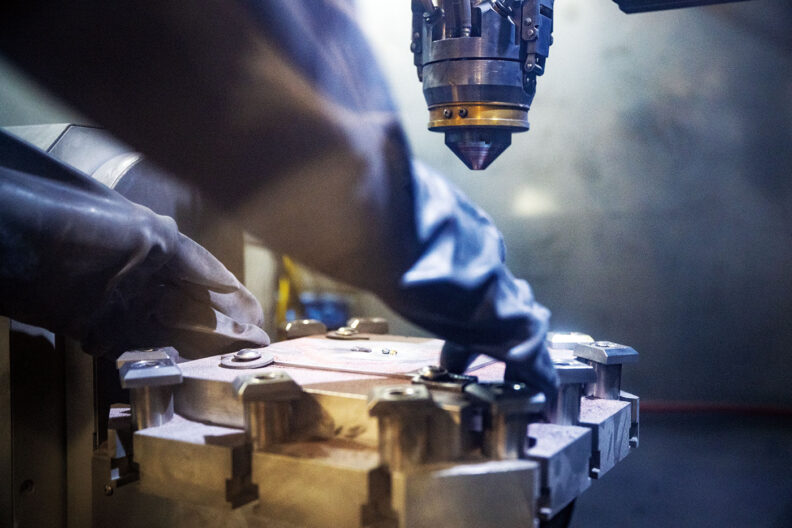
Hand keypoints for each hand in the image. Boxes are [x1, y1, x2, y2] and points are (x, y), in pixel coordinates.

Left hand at [0, 131, 268, 357]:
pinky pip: (131, 345)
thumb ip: (184, 258)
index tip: (258, 321)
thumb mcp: (142, 233)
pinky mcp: (91, 323)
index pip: (210, 275)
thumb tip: (226, 286)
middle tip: (250, 350)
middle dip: (222, 327)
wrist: (4, 236)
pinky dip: (155, 357)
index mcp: (159, 245)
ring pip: (167, 328)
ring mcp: (118, 299)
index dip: (236, 299)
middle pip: (192, 305)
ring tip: (222, 363)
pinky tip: (178, 367)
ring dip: (194, 347)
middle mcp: (142, 272)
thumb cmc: (72, 223)